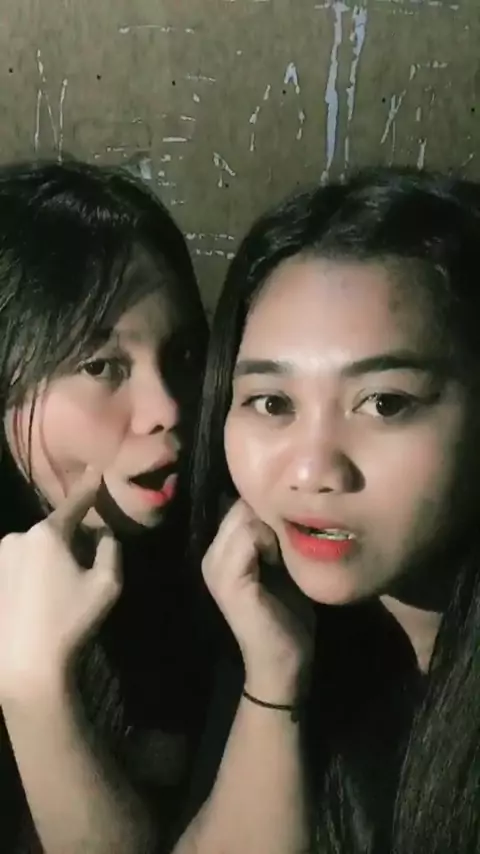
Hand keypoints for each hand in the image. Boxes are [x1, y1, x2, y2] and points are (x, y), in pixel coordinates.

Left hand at [0, 468, 120, 702]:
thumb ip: (109, 550)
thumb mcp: (106, 584)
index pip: (74, 504)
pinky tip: (37, 603)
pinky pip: (17, 567)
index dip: (88, 487)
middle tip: (81, 572)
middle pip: (52, 531)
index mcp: (47, 534)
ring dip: (46, 560)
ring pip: (32, 550)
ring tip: (56, 594)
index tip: (96, 469)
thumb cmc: (71, 621)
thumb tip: (102, 534)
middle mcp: (17, 537)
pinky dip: (30, 577)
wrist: (26, 665)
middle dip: (67, 542)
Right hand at [202, 500, 314, 702]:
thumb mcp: (281, 566)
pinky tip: (281, 562)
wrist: (283, 664)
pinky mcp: (229, 578)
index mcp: (220, 551)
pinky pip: (249, 536)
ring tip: (286, 552)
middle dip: (271, 513)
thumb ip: (274, 537)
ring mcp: (215, 567)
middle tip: (291, 538)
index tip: (292, 520)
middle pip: (241, 505)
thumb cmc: (288, 616)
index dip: (268, 505)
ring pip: (245, 516)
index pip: (240, 503)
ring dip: (272, 527)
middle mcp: (211, 555)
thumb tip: (287, 503)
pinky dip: (270, 541)